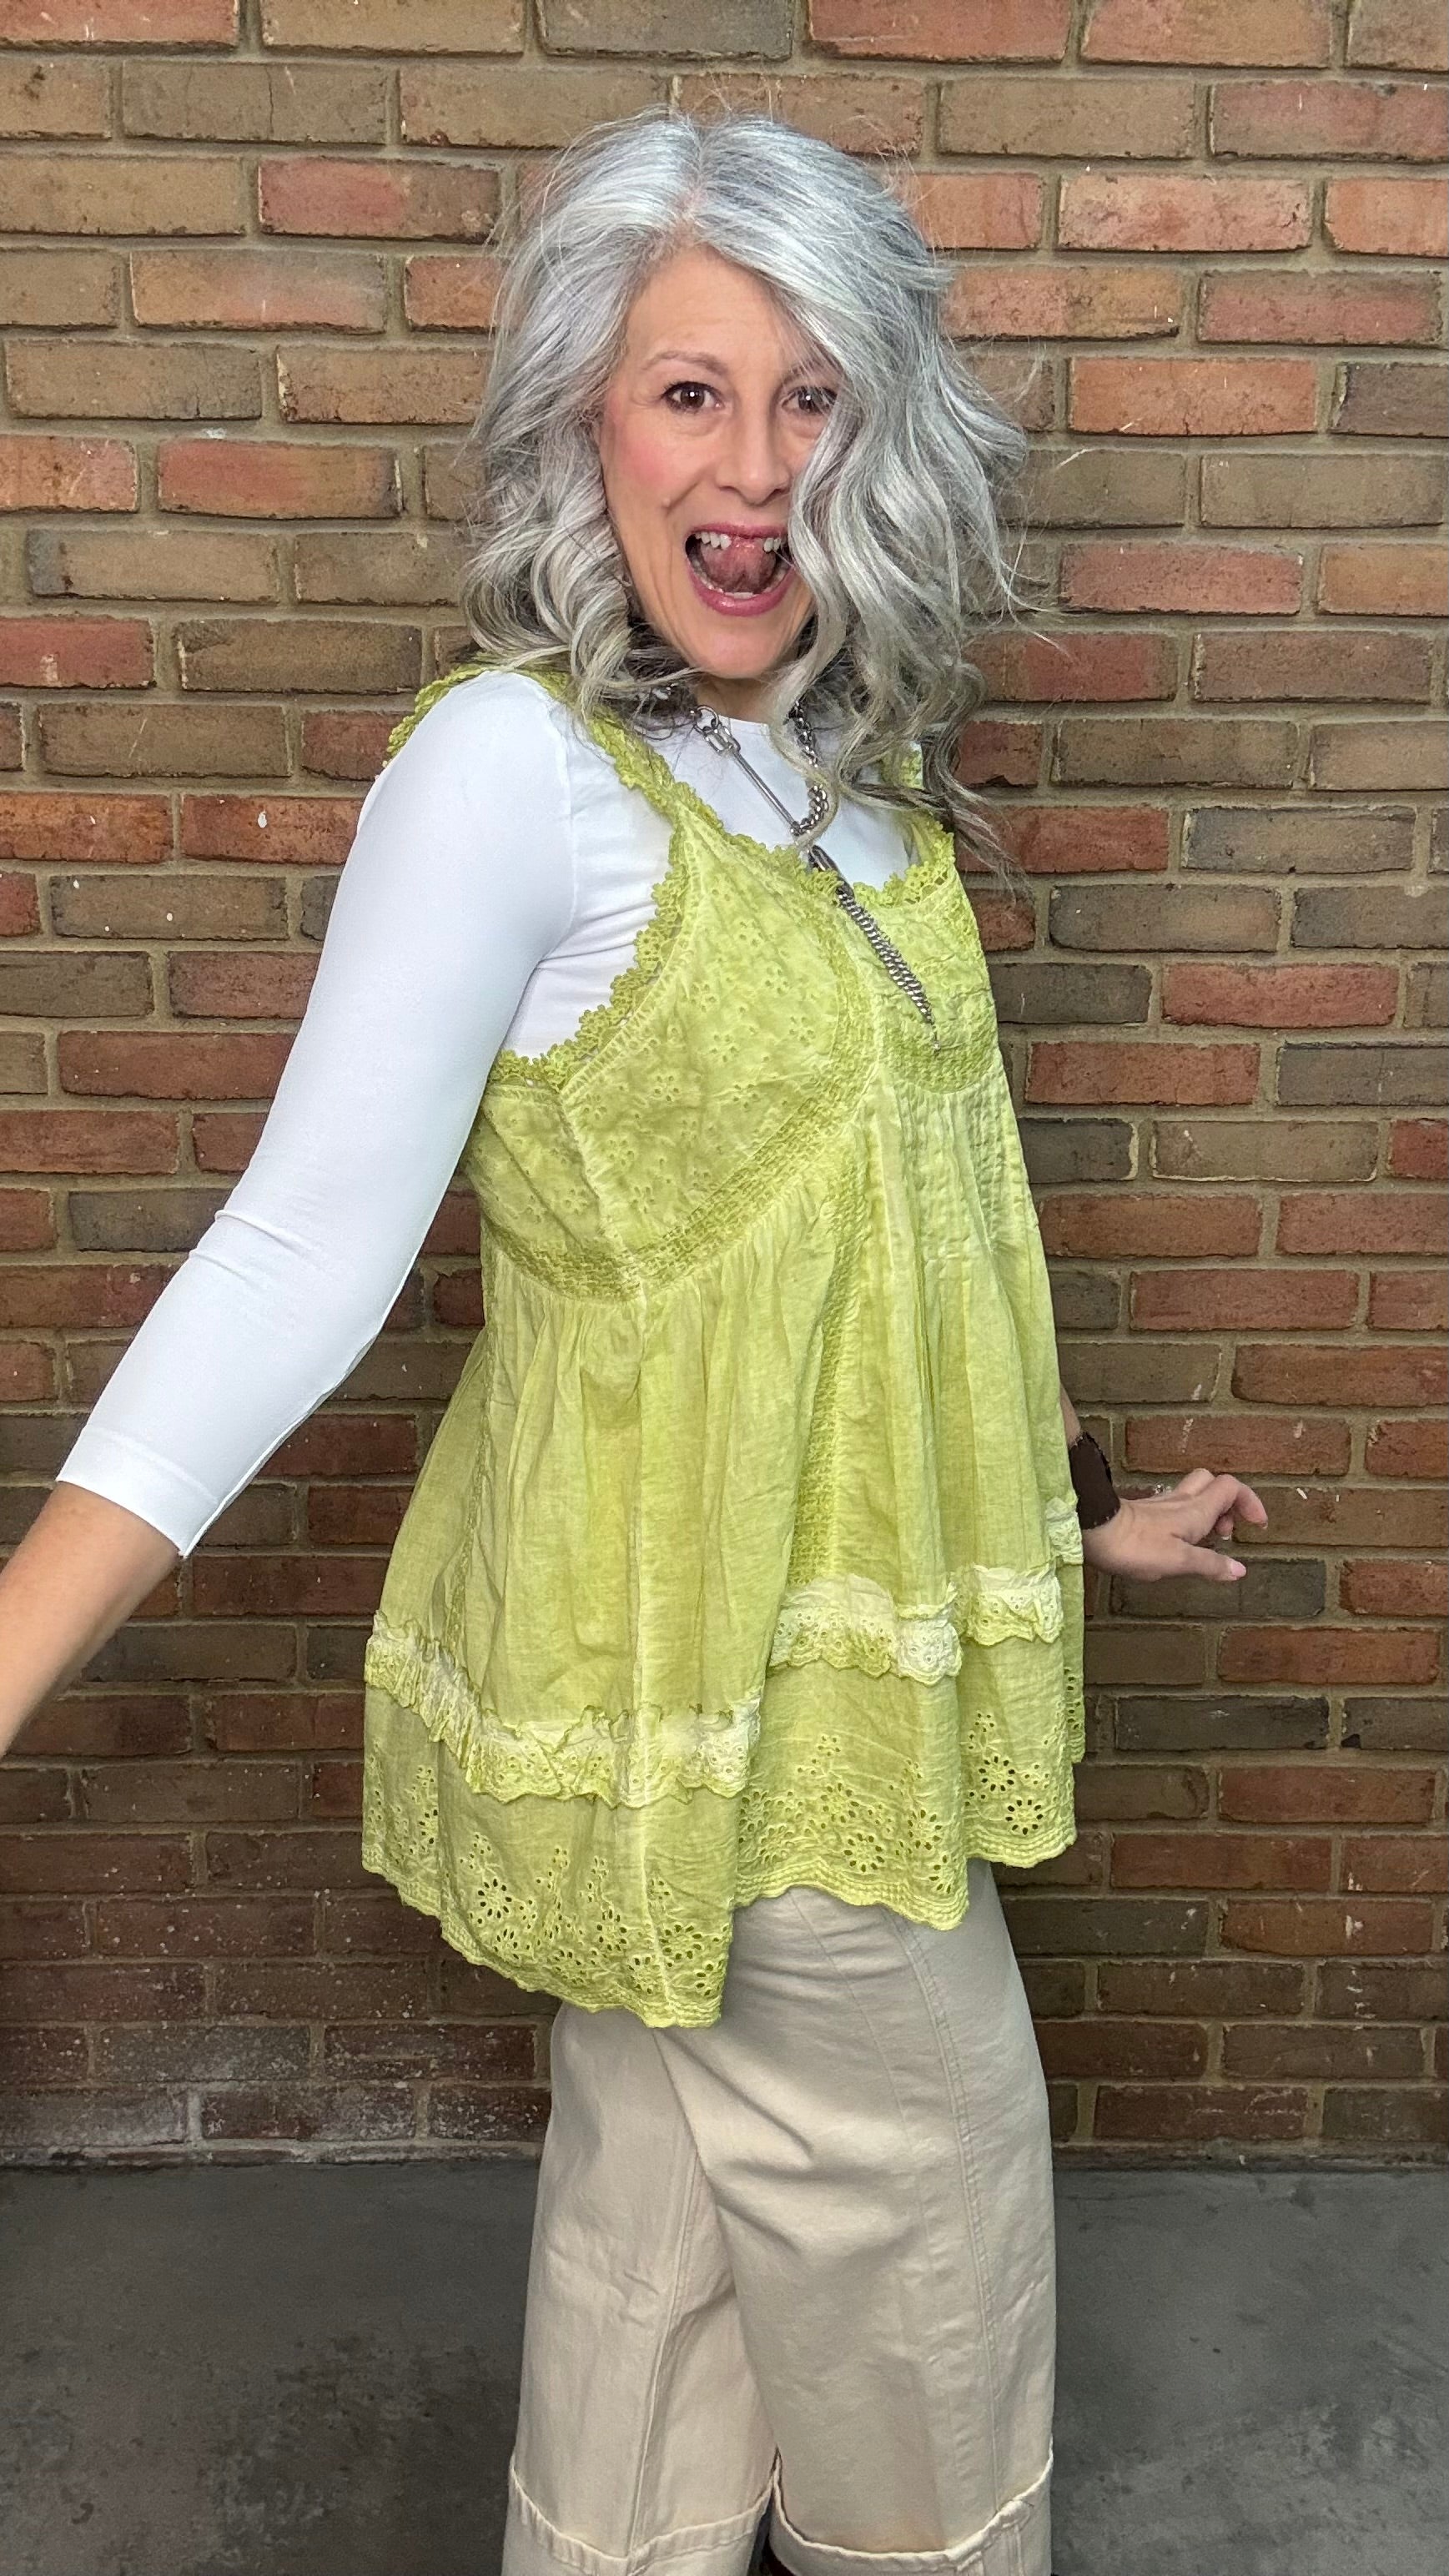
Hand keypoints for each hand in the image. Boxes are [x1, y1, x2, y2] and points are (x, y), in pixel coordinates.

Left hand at [1080, 1467, 1267, 1585]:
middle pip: (1214, 1484)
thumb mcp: (1179, 1561)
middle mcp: (1182, 1502)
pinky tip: (1181, 1542)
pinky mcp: (1146, 1513)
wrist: (1094, 1531)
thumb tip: (1240, 1570)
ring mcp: (1162, 1505)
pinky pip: (1176, 1508)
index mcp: (1196, 1510)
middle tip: (1228, 1532)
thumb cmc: (1136, 1547)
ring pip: (1195, 1495)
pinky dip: (1188, 1520)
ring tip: (1207, 1542)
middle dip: (1229, 1503)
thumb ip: (1210, 1564)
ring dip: (1209, 1512)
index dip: (1250, 1501)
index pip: (1231, 1488)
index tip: (1258, 1524)